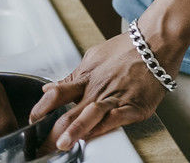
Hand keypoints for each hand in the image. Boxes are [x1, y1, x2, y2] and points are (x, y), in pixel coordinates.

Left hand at [28, 33, 167, 150]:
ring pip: (91, 116)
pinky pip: (116, 119)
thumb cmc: (128, 48)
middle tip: (42, 147)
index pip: (56, 94)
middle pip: (70, 112)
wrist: (157, 41)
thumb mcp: (94, 57)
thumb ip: (73, 77)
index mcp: (86, 78)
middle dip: (54, 133)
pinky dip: (103, 128)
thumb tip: (49, 88)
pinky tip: (94, 136)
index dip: (41, 108)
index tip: (33, 120)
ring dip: (75, 132)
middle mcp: (98, 89)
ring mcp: (116, 98)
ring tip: (63, 144)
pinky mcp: (135, 106)